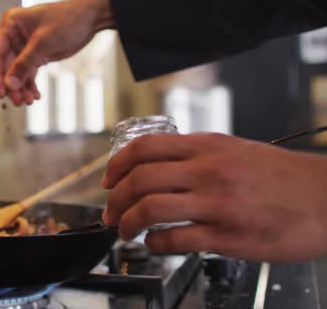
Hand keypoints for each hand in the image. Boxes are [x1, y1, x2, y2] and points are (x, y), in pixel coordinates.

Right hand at [0, 0, 113, 105]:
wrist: (90, 19)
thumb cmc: (67, 20)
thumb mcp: (43, 43)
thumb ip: (24, 64)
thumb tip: (10, 85)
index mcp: (10, 24)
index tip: (1, 93)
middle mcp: (14, 34)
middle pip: (7, 65)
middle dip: (13, 85)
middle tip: (18, 101)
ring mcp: (25, 45)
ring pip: (18, 72)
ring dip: (22, 88)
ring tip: (28, 101)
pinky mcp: (36, 54)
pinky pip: (29, 73)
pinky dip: (31, 85)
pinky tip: (35, 95)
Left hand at [101, 133, 326, 261]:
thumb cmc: (282, 177)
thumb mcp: (235, 149)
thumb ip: (196, 155)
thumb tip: (158, 165)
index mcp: (207, 146)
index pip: (145, 147)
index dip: (117, 164)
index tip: (108, 180)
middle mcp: (208, 171)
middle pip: (140, 179)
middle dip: (114, 199)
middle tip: (110, 213)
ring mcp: (217, 204)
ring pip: (151, 209)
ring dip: (128, 223)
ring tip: (125, 230)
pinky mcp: (228, 236)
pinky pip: (176, 240)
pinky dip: (155, 244)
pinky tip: (155, 244)